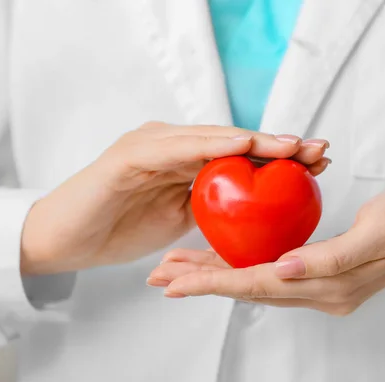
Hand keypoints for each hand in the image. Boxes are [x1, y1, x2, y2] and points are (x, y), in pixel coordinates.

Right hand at [21, 122, 330, 274]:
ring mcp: (151, 146)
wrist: (65, 240)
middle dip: (278, 145)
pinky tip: (241, 146)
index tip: (318, 163)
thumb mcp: (179, 221)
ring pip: (210, 138)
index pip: (239, 157)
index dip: (278, 158)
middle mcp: (172, 146)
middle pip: (232, 142)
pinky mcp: (129, 155)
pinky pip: (175, 148)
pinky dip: (209, 145)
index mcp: (185, 162)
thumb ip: (210, 210)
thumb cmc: (119, 229)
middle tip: (319, 148)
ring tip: (291, 145)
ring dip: (253, 141)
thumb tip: (251, 218)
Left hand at [149, 178, 384, 314]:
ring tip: (176, 269)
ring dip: (216, 276)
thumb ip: (332, 257)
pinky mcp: (323, 271)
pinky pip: (272, 271)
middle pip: (249, 288)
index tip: (173, 281)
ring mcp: (322, 284)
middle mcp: (321, 291)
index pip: (259, 285)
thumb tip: (284, 269)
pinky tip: (221, 259)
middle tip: (159, 276)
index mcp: (331, 285)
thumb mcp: (379, 230)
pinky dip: (241, 266)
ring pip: (256, 282)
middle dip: (202, 282)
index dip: (213, 284)